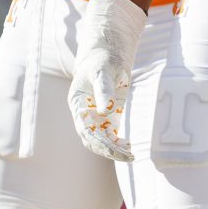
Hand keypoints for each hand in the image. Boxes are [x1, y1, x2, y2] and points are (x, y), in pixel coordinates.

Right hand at [68, 0, 146, 161]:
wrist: (107, 53)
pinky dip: (118, 144)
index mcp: (77, 103)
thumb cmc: (102, 59)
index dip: (97, 139)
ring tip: (130, 154)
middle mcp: (83, 113)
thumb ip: (104, 88)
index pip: (84, 127)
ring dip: (113, 150)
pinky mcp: (107, 117)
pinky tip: (129, 148)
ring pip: (100, 141)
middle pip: (91, 139)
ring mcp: (94, 116)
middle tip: (126, 155)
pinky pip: (109, 136)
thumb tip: (104, 110)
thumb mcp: (103, 70)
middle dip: (107, 149)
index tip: (112, 146)